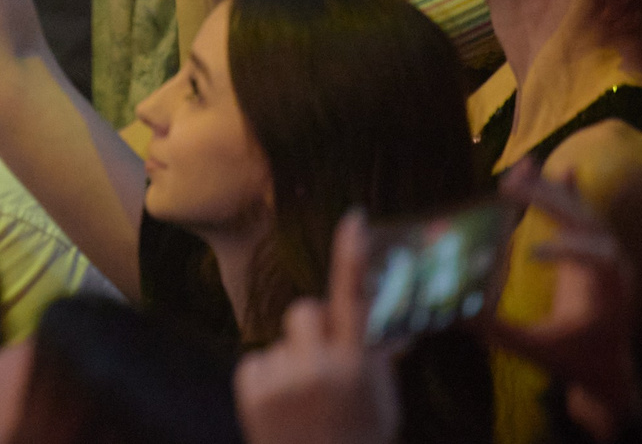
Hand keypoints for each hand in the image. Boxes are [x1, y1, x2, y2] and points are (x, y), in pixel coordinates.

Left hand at [233, 211, 401, 443]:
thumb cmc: (358, 439)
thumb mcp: (380, 401)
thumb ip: (377, 359)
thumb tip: (390, 321)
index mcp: (358, 368)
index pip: (356, 301)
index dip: (353, 258)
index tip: (353, 220)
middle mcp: (319, 367)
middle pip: (305, 311)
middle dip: (312, 331)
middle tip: (323, 367)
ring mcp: (282, 378)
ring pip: (281, 340)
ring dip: (291, 361)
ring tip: (302, 404)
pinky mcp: (251, 388)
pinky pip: (257, 361)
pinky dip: (267, 379)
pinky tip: (281, 410)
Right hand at [485, 162, 641, 441]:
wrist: (610, 369)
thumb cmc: (577, 362)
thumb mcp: (539, 352)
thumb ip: (501, 333)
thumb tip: (455, 316)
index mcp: (608, 294)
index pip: (599, 260)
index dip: (568, 251)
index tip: (530, 254)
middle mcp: (613, 269)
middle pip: (587, 224)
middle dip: (550, 202)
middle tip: (509, 188)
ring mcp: (606, 258)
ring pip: (583, 214)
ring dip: (552, 191)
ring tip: (520, 170)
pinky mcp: (592, 253)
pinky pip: (583, 216)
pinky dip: (569, 193)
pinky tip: (561, 168)